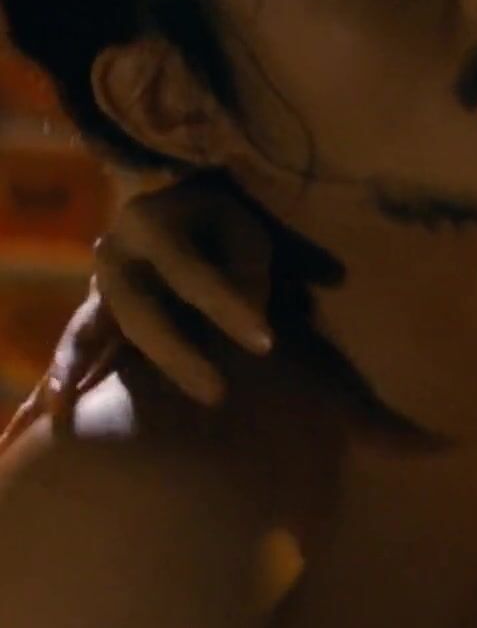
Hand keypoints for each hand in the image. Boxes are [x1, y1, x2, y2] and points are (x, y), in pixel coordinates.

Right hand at [0, 175, 273, 451]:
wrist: (188, 213)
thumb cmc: (224, 224)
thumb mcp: (246, 233)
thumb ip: (247, 271)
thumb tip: (247, 314)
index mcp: (150, 221)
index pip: (190, 272)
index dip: (227, 307)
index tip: (266, 343)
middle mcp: (114, 252)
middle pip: (139, 310)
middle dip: (177, 355)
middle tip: (217, 394)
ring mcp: (100, 283)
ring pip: (97, 332)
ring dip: (106, 374)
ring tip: (81, 414)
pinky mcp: (97, 310)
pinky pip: (80, 342)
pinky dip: (68, 370)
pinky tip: (59, 405)